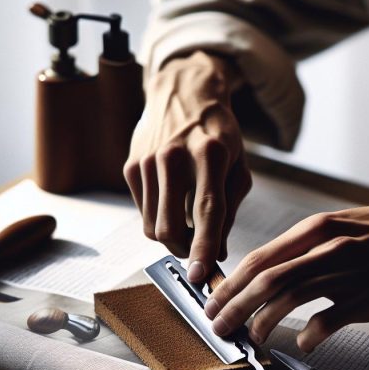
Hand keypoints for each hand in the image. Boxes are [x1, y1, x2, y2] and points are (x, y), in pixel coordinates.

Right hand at [123, 51, 251, 281]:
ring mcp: (147, 161)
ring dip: (173, 239)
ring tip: (190, 225)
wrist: (184, 94)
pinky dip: (159, 219)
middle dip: (185, 251)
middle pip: (171, 227)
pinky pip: (143, 213)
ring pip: (153, 227)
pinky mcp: (131, 166)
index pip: (206, 210)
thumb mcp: (238, 166)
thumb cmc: (219, 134)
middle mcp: (174, 156)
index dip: (203, 247)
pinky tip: (173, 201)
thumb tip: (218, 254)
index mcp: (210, 154)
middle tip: (199, 255)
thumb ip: (230, 209)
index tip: (200, 276)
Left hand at [202, 188, 368, 351]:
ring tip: (249, 336)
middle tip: (219, 324)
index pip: (260, 257)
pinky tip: (302, 342)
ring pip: (288, 299)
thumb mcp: (340, 226)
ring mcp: (346, 273)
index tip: (213, 299)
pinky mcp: (367, 298)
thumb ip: (305, 248)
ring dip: (261, 322)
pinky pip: (328, 321)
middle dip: (234, 305)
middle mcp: (325, 248)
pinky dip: (309, 334)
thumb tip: (273, 274)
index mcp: (316, 229)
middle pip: (265, 280)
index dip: (231, 282)